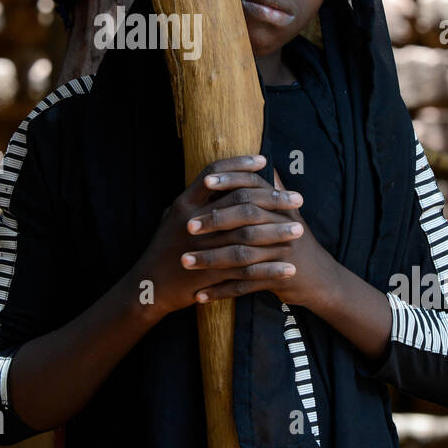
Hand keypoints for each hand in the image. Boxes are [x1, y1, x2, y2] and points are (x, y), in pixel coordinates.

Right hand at [128, 154, 306, 319]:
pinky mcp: (209, 275)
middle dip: (272, 200)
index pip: (213, 174)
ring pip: (247, 237)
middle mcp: (192, 223)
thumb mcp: (172, 216)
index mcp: (183, 204)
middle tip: (298, 199)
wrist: (148, 287)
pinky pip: (245, 272)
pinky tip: (288, 268)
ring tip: (299, 231)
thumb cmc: (164, 248)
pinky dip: (269, 270)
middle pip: (239, 203)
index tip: (263, 161)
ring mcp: (201, 249)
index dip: (238, 164)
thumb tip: (217, 177)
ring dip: (276, 234)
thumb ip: (194, 199)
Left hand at [187, 166, 342, 310]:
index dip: (230, 182)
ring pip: (240, 254)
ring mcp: (281, 253)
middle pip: (245, 218)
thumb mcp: (290, 215)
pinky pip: (245, 285)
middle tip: (188, 227)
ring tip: (186, 263)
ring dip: (210, 260)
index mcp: (280, 209)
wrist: (320, 280)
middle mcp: (282, 227)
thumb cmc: (296, 243)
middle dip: (214, 222)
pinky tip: (200, 295)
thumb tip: (265, 163)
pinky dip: (221, 291)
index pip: (253, 187)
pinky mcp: (278, 279)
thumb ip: (273, 191)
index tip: (204, 183)